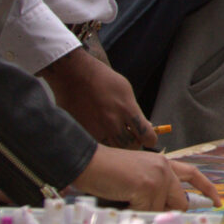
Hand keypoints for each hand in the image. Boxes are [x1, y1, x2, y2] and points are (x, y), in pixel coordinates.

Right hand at [42, 45, 158, 147]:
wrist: (73, 75)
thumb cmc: (102, 79)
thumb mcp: (125, 90)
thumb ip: (134, 110)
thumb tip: (145, 126)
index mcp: (127, 109)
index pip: (147, 136)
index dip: (150, 139)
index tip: (148, 138)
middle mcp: (112, 121)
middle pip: (131, 146)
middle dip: (135, 143)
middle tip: (132, 137)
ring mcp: (97, 129)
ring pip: (114, 149)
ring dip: (119, 144)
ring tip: (117, 134)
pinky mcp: (84, 132)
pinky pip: (100, 145)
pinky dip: (104, 142)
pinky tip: (103, 132)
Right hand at [79, 146, 221, 208]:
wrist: (89, 162)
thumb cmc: (108, 171)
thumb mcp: (138, 177)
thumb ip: (156, 189)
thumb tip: (168, 210)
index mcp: (163, 163)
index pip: (192, 174)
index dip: (206, 188)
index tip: (217, 201)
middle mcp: (165, 168)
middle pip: (181, 201)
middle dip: (167, 211)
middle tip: (146, 207)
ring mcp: (158, 177)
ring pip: (164, 210)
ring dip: (146, 211)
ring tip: (127, 197)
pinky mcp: (148, 187)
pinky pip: (148, 212)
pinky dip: (135, 212)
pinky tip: (122, 199)